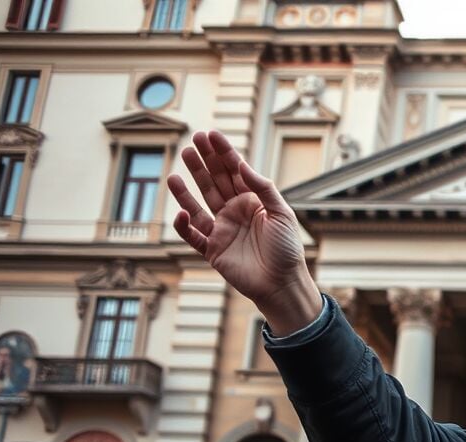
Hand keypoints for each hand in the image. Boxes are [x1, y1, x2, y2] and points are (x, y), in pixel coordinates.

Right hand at [168, 130, 320, 334]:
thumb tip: (242, 164)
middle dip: (203, 161)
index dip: (222, 153)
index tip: (210, 134)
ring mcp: (222, 230)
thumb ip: (263, 188)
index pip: (234, 172)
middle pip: (214, 182)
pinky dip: (184, 224)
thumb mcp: (282, 214)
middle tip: (192, 139)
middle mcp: (234, 212)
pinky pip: (192, 235)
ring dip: (188, 185)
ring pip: (199, 203)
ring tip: (178, 163)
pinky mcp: (212, 250)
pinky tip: (180, 211)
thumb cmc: (287, 249)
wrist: (282, 284)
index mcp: (252, 202)